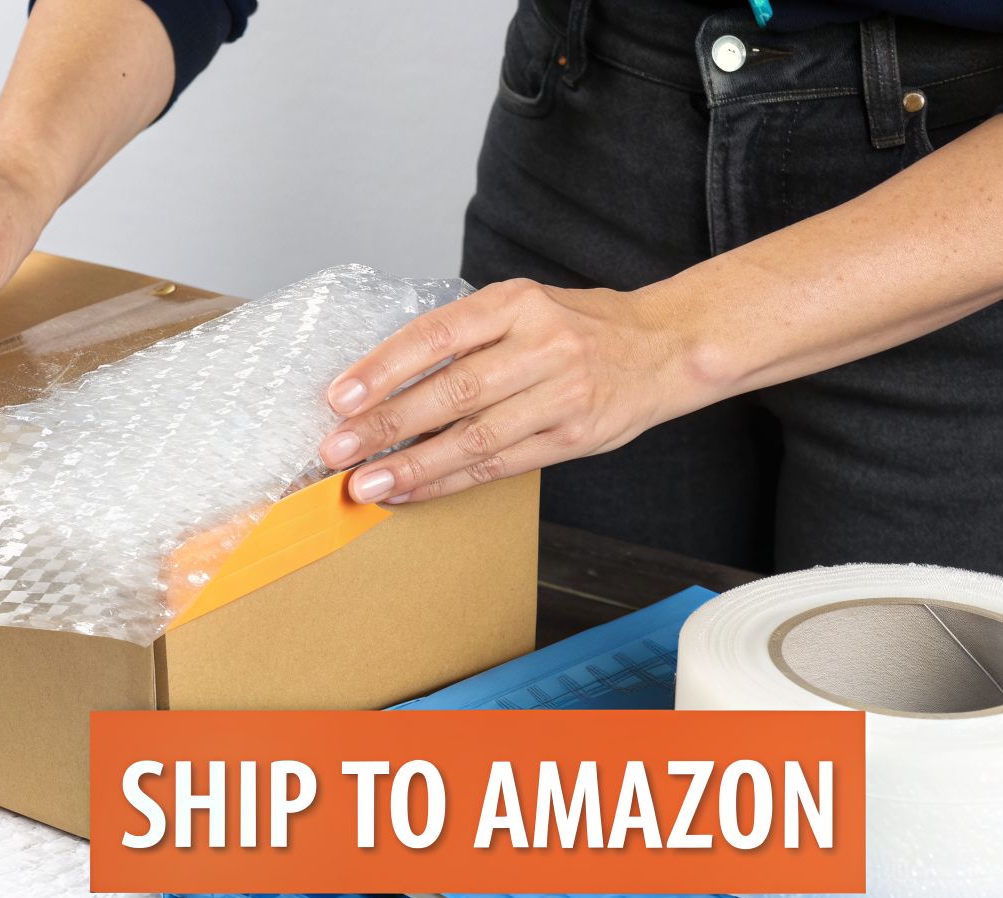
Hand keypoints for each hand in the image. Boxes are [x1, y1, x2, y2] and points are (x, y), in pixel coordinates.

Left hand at [319, 279, 699, 504]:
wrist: (666, 347)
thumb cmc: (579, 327)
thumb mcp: (525, 306)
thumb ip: (467, 335)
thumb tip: (383, 379)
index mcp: (518, 302)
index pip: (438, 333)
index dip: (384, 366)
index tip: (340, 396)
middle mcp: (542, 345)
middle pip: (452, 390)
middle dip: (386, 424)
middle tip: (337, 448)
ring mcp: (561, 395)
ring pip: (475, 438)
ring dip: (413, 466)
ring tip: (365, 483)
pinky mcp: (573, 438)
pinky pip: (499, 466)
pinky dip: (449, 482)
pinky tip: (411, 491)